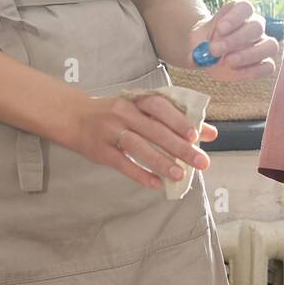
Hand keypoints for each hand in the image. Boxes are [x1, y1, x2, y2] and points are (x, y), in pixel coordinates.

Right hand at [65, 93, 217, 188]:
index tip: (196, 135)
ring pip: (138, 146)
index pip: (159, 107)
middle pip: (154, 130)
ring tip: (180, 175)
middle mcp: (123, 113)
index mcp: (135, 101)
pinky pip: (121, 163)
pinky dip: (139, 174)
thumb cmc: (115, 113)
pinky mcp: (99, 150)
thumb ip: (174, 119)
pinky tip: (155, 183)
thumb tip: (210, 133)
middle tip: (201, 162)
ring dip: (160, 161)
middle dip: (179, 147)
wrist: (73, 116)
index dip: (177, 120)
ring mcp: (109, 131)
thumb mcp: (141, 110)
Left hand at [190, 0, 279, 80]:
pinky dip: (254, 70)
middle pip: (257, 26)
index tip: (219, 28)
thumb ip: (195, 42)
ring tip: (227, 61)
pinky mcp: (264, 63)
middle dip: (236, 39)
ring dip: (248, 55)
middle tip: (215, 49)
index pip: (245, 7)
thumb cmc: (205, 42)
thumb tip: (196, 55)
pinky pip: (268, 66)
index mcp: (239, 12)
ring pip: (270, 45)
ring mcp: (263, 44)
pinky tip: (235, 71)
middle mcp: (255, 25)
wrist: (208, 55)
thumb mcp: (196, 37)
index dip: (235, 17)